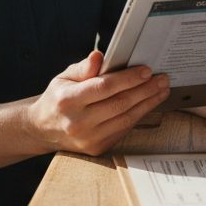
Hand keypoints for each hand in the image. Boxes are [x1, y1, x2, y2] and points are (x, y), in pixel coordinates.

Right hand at [26, 50, 169, 155]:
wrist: (43, 129)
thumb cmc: (58, 98)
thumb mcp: (64, 78)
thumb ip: (83, 68)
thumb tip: (99, 56)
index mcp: (67, 101)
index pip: (104, 87)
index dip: (128, 79)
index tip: (147, 70)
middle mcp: (78, 122)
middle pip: (119, 104)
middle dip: (145, 90)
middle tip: (162, 79)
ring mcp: (88, 139)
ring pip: (126, 118)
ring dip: (148, 103)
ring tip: (161, 90)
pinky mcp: (97, 148)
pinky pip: (124, 129)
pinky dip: (139, 115)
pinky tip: (148, 103)